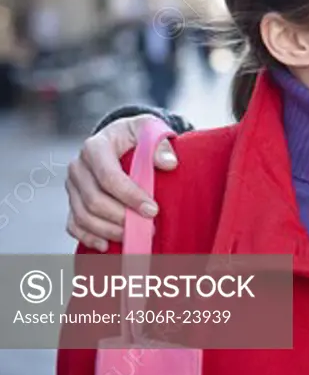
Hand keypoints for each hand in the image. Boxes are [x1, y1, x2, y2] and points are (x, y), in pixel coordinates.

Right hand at [64, 115, 178, 250]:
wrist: (120, 139)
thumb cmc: (137, 135)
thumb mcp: (150, 129)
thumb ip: (160, 144)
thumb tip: (169, 163)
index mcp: (95, 147)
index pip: (108, 177)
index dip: (130, 196)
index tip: (152, 210)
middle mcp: (78, 167)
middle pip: (94, 200)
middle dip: (122, 217)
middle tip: (150, 226)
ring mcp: (72, 186)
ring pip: (83, 216)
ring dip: (110, 230)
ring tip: (135, 234)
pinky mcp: (72, 201)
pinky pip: (74, 224)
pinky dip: (89, 238)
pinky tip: (108, 245)